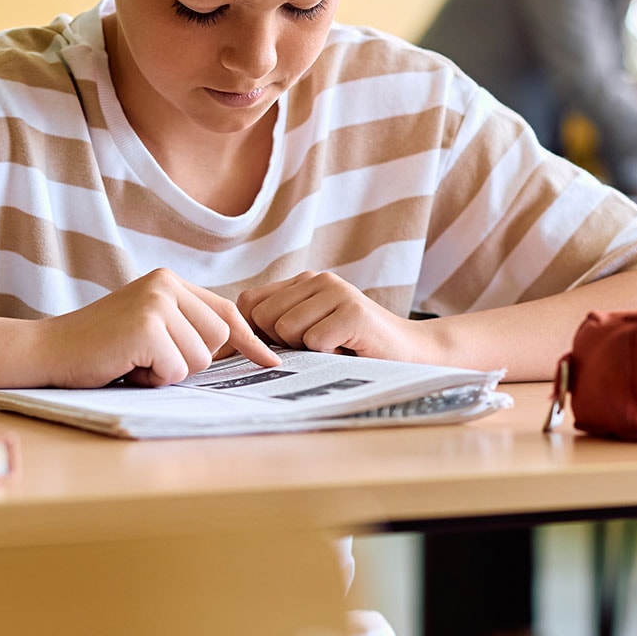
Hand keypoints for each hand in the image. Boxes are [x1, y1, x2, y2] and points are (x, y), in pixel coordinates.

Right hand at [37, 268, 278, 389]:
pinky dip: (152, 380)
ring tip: (134, 361)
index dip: (249, 340)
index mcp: (171, 281)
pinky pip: (175, 371)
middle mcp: (167, 284)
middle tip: (147, 358)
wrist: (47, 351)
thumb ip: (186, 325)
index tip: (271, 361)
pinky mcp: (146, 327)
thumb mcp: (150, 325)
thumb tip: (242, 346)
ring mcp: (156, 303)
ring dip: (168, 373)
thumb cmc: (101, 347)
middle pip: (218, 339)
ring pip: (199, 359)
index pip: (226, 311)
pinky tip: (126, 367)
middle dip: (188, 361)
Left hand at [238, 271, 417, 360]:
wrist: (411, 353)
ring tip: (332, 348)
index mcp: (303, 283)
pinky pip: (314, 341)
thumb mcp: (309, 333)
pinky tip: (347, 350)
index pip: (248, 302)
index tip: (275, 351)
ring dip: (305, 351)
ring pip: (285, 328)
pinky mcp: (354, 311)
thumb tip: (225, 346)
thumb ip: (275, 328)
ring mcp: (338, 292)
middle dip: (280, 343)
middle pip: (262, 317)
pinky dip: (327, 355)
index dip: (252, 332)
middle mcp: (318, 280)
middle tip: (314, 348)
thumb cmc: (353, 349)